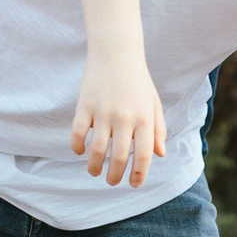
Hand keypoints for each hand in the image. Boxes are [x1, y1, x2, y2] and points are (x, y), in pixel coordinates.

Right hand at [70, 54, 167, 185]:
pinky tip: (79, 151)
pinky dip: (76, 147)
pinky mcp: (85, 105)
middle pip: (118, 158)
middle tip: (111, 182)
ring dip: (94, 167)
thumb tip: (159, 155)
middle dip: (114, 176)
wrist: (116, 52)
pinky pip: (77, 133)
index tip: (133, 184)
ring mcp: (103, 112)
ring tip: (94, 172)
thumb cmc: (138, 81)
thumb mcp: (153, 103)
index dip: (139, 175)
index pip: (143, 156)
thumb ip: (158, 129)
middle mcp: (124, 118)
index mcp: (144, 119)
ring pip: (96, 150)